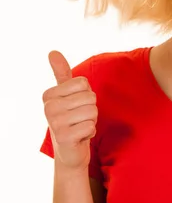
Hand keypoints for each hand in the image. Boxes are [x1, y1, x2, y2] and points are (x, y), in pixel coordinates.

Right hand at [42, 51, 97, 170]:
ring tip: (79, 127)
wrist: (70, 151)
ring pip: (92, 111)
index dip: (86, 95)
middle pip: (90, 97)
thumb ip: (61, 73)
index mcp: (49, 95)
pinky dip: (90, 132)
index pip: (83, 83)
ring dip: (91, 121)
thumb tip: (52, 51)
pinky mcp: (64, 138)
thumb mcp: (66, 94)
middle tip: (79, 119)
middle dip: (91, 109)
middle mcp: (48, 108)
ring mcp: (55, 123)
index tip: (75, 106)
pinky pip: (91, 126)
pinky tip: (80, 137)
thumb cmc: (71, 118)